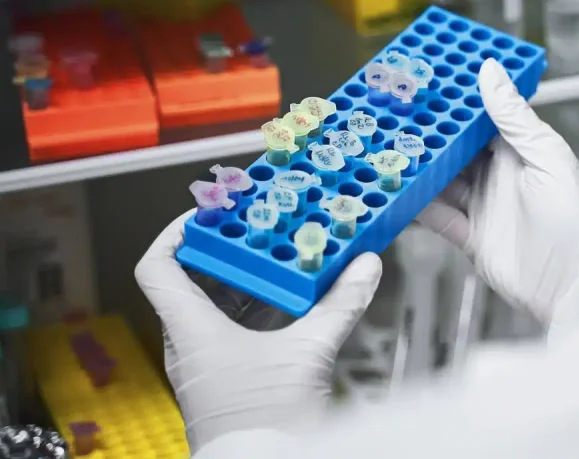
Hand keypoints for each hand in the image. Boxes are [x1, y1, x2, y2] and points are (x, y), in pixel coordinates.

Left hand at [135, 211, 381, 452]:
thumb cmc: (268, 421)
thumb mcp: (309, 353)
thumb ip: (340, 304)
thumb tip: (366, 265)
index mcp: (191, 329)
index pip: (156, 267)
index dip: (174, 232)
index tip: (207, 213)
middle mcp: (189, 344)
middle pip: (190, 280)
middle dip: (225, 251)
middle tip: (255, 228)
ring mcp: (203, 365)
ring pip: (212, 306)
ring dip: (243, 280)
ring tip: (278, 257)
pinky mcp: (222, 381)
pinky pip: (229, 331)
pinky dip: (253, 310)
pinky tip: (290, 302)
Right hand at [417, 59, 578, 326]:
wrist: (572, 286)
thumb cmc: (575, 221)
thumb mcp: (547, 158)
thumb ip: (515, 118)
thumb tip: (491, 73)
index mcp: (521, 151)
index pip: (484, 118)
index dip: (458, 102)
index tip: (429, 84)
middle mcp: (500, 176)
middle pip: (457, 149)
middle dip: (430, 134)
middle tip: (396, 115)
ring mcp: (484, 206)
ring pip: (442, 180)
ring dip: (419, 168)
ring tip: (388, 150)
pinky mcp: (470, 237)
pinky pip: (436, 216)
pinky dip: (417, 205)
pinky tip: (396, 193)